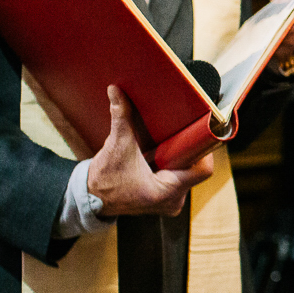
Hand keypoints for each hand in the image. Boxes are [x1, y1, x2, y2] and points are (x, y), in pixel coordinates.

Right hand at [86, 86, 216, 217]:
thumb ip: (120, 116)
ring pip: (187, 173)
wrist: (91, 198)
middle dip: (186, 150)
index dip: (202, 150)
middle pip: (195, 169)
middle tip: (177, 134)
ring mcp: (171, 202)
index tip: (195, 133)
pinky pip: (179, 179)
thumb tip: (116, 90)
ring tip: (167, 144)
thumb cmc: (104, 178)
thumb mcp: (116, 145)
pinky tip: (162, 155)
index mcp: (166, 192)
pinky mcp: (166, 200)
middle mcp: (173, 201)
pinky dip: (172, 166)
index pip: (203, 170)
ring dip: (179, 158)